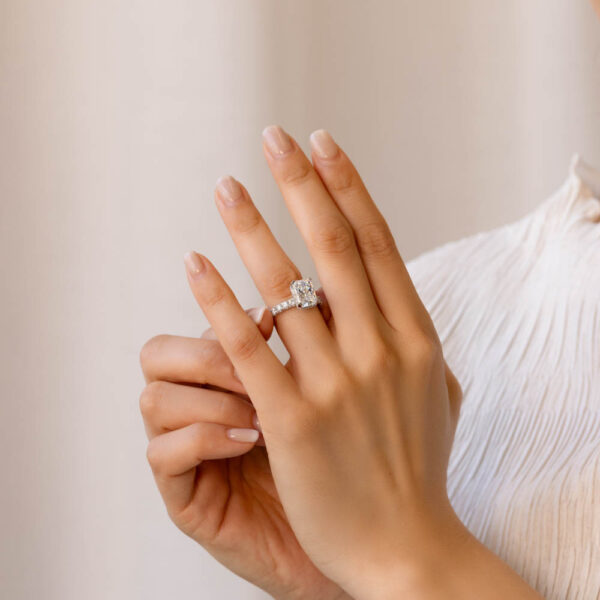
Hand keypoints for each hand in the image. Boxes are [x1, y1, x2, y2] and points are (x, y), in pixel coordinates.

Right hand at [139, 306, 351, 599]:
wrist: (345, 536)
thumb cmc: (332, 457)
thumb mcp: (315, 392)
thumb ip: (301, 344)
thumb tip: (301, 297)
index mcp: (222, 380)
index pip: (196, 327)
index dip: (225, 314)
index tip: (272, 320)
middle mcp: (195, 408)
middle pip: (158, 354)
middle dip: (210, 357)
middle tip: (257, 375)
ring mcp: (183, 451)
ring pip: (155, 398)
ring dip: (214, 400)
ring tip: (263, 418)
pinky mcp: (182, 495)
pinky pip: (161, 453)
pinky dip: (205, 438)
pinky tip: (251, 442)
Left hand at [182, 126, 541, 599]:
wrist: (406, 544)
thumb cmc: (415, 464)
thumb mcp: (432, 389)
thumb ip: (412, 335)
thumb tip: (390, 288)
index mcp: (414, 336)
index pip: (376, 243)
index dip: (347, 186)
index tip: (322, 144)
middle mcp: (378, 350)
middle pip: (332, 248)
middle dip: (301, 183)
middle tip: (273, 138)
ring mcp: (336, 385)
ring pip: (284, 290)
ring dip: (250, 230)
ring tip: (225, 187)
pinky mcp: (292, 421)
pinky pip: (248, 347)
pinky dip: (218, 301)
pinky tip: (194, 264)